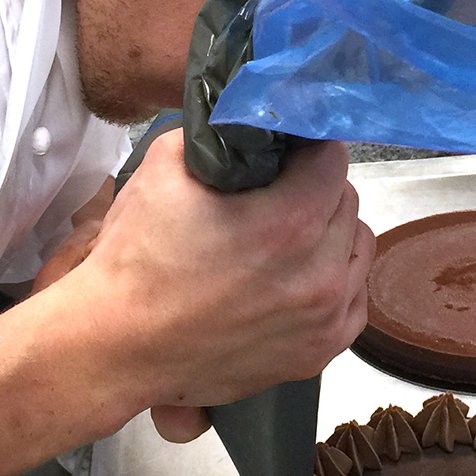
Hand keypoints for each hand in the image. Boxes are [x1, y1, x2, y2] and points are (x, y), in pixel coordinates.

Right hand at [31, 132, 374, 443]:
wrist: (117, 346)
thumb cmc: (136, 257)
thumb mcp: (165, 166)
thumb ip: (220, 134)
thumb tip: (250, 124)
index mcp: (289, 222)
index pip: (331, 158)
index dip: (305, 148)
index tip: (285, 153)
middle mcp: (319, 273)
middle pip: (347, 201)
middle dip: (316, 190)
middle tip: (277, 195)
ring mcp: (324, 319)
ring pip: (358, 248)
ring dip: (331, 235)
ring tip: (289, 239)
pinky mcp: (319, 352)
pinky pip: (354, 298)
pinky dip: (334, 282)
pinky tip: (297, 278)